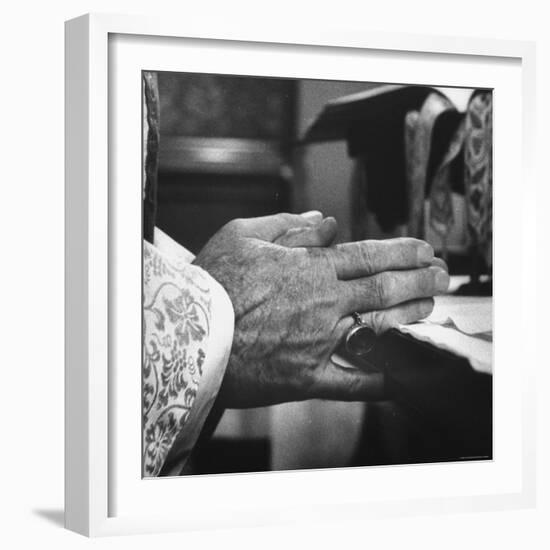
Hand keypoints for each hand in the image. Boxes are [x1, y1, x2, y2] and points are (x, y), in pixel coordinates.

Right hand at [193, 212, 448, 407]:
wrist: (187, 335)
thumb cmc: (212, 283)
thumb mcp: (242, 235)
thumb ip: (288, 227)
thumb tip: (325, 223)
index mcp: (310, 270)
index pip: (370, 256)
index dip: (403, 252)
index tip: (426, 249)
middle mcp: (323, 304)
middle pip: (385, 289)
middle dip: (421, 279)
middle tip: (444, 275)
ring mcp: (319, 343)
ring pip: (378, 328)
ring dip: (410, 316)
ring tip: (432, 306)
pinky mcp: (306, 378)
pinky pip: (350, 383)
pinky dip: (377, 383)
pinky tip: (400, 380)